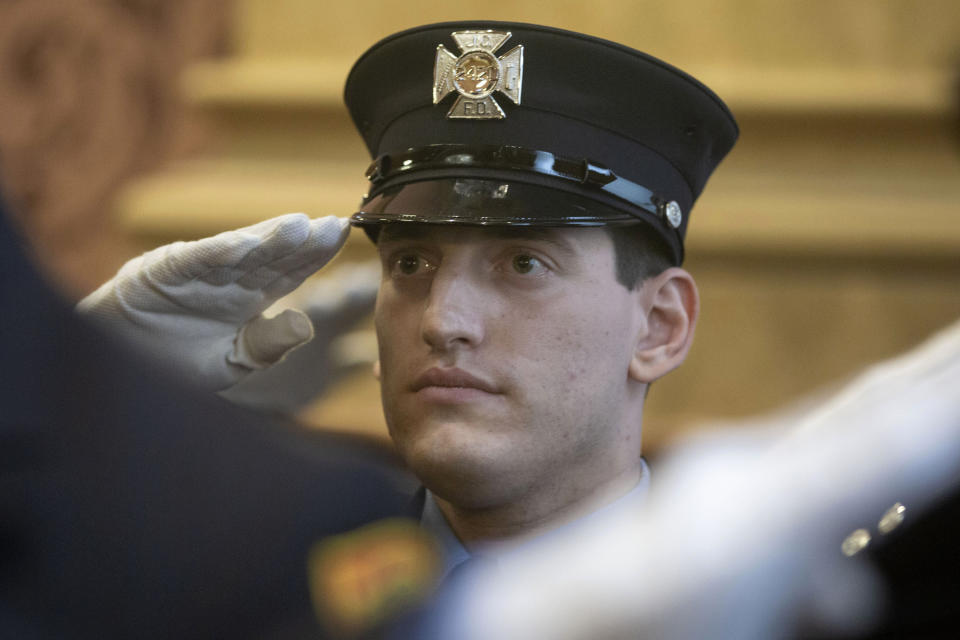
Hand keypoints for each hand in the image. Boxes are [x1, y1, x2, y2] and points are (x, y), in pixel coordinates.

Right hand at [78, 213, 349, 390]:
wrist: (121, 368)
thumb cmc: (177, 361)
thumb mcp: (231, 364)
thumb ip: (268, 346)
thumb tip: (307, 325)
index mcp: (250, 298)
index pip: (291, 272)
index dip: (317, 254)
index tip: (342, 237)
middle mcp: (230, 278)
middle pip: (273, 257)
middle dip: (304, 242)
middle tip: (334, 225)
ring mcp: (200, 272)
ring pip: (240, 252)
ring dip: (268, 239)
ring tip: (300, 226)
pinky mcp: (165, 270)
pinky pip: (196, 259)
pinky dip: (218, 252)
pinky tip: (244, 243)